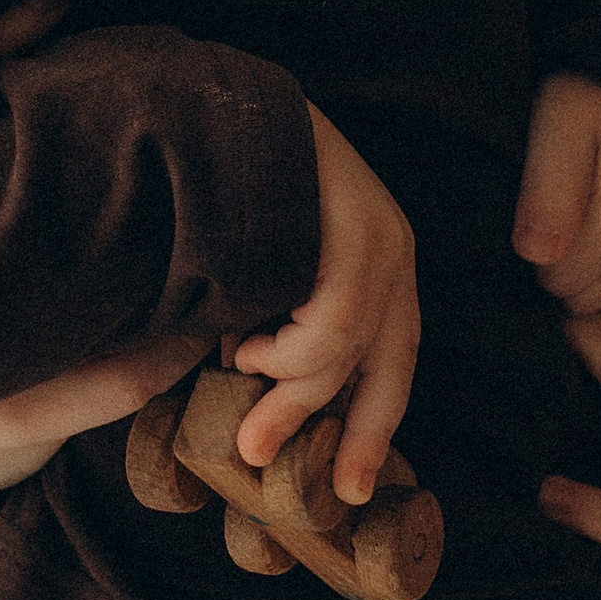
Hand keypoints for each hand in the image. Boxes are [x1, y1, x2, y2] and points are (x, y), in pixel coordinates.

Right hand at [230, 106, 418, 499]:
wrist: (207, 111)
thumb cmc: (225, 201)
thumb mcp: (261, 284)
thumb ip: (274, 335)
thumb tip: (262, 410)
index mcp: (380, 265)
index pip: (393, 362)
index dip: (373, 427)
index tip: (353, 489)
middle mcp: (393, 250)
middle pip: (387, 366)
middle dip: (342, 430)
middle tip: (276, 463)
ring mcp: (379, 234)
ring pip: (349, 351)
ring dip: (289, 393)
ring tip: (240, 391)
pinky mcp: (355, 225)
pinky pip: (333, 321)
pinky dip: (285, 350)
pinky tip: (243, 344)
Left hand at [512, 73, 600, 311]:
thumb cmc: (590, 92)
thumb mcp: (556, 119)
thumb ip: (546, 188)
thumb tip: (537, 253)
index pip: (559, 279)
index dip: (538, 252)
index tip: (540, 209)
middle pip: (588, 295)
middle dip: (565, 264)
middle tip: (562, 210)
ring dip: (594, 270)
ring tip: (587, 215)